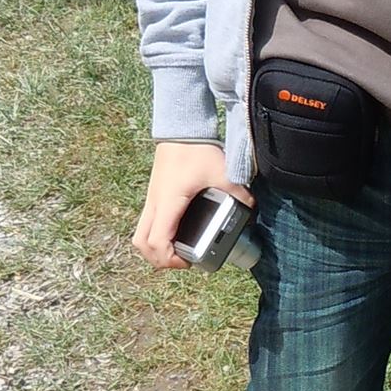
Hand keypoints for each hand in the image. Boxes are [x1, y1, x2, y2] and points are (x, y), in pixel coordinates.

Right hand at [132, 141, 253, 270]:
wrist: (181, 128)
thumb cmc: (196, 149)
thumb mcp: (221, 173)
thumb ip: (239, 193)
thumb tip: (251, 208)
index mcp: (168, 203)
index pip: (157, 242)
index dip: (169, 260)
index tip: (188, 261)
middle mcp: (154, 203)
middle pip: (141, 243)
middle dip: (158, 259)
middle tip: (181, 260)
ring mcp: (151, 199)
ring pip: (140, 234)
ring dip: (154, 247)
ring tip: (177, 250)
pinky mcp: (154, 194)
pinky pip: (146, 222)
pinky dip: (155, 234)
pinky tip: (175, 232)